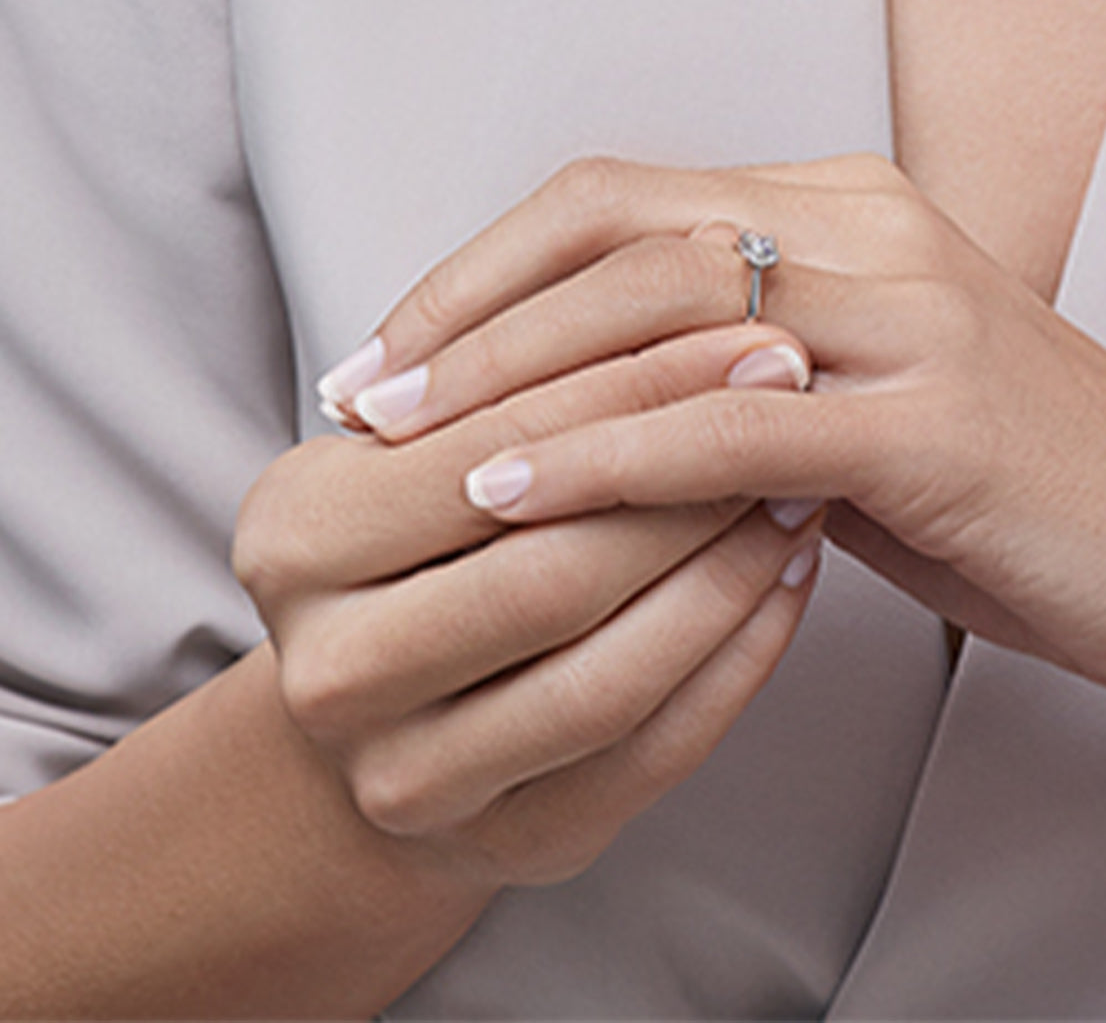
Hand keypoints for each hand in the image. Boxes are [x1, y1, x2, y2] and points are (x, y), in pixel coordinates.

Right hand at [236, 322, 821, 886]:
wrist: (385, 706)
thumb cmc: (418, 546)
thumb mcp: (423, 449)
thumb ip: (514, 382)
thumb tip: (687, 273)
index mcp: (295, 538)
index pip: (486, 445)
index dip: (628, 383)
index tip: (742, 322)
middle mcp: (332, 670)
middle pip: (549, 570)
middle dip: (691, 476)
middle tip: (793, 396)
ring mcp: (415, 778)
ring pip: (610, 674)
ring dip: (727, 572)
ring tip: (801, 486)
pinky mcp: (514, 842)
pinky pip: (654, 750)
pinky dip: (740, 661)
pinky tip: (784, 582)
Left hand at [320, 154, 1105, 734]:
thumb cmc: (1003, 485)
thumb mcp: (844, 403)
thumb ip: (728, 385)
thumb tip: (592, 416)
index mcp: (841, 213)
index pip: (618, 204)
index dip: (489, 270)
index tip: (399, 347)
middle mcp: (870, 233)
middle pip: (618, 241)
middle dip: (472, 317)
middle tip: (367, 390)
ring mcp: (910, 315)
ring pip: (665, 317)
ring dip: (514, 382)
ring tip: (404, 441)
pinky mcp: (934, 421)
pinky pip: (729, 427)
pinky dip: (605, 461)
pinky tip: (508, 495)